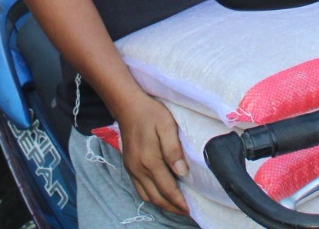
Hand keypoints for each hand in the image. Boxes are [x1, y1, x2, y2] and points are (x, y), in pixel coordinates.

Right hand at [112, 92, 189, 215]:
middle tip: (187, 212)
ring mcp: (131, 169)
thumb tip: (182, 172)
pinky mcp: (129, 166)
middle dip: (172, 207)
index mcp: (149, 160)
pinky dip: (151, 197)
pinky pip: (139, 189)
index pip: (167, 189)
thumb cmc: (151, 113)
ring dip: (162, 204)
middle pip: (156, 197)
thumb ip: (174, 150)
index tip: (191, 210)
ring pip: (147, 196)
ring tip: (176, 207)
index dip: (180, 202)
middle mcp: (138, 169)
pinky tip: (161, 195)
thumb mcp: (167, 126)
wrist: (128, 106)